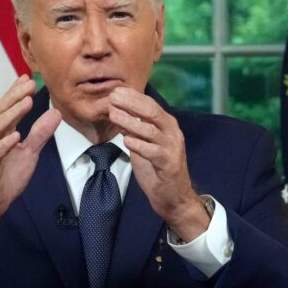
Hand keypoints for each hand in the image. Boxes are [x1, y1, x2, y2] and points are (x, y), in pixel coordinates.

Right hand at [0, 75, 61, 240]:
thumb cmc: (6, 176)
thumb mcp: (29, 153)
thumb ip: (40, 133)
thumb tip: (55, 113)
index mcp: (0, 131)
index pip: (8, 107)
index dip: (17, 92)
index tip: (29, 78)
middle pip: (1, 111)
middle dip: (15, 96)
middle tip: (29, 83)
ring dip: (12, 114)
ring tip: (27, 102)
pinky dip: (5, 143)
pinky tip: (16, 135)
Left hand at [108, 87, 208, 241]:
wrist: (174, 196)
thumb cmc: (158, 169)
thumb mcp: (144, 145)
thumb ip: (135, 130)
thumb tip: (118, 114)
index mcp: (167, 125)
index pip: (150, 105)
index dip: (133, 97)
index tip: (115, 91)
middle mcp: (172, 133)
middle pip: (152, 112)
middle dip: (131, 103)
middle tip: (113, 98)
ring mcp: (172, 148)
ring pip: (150, 130)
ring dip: (130, 122)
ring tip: (113, 115)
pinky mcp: (169, 164)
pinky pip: (153, 152)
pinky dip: (138, 145)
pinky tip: (126, 140)